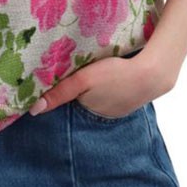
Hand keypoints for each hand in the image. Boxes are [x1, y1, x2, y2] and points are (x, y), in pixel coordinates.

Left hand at [28, 49, 176, 117]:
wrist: (152, 74)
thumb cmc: (115, 75)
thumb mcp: (83, 80)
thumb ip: (59, 92)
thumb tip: (33, 110)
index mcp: (87, 111)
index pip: (67, 101)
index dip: (59, 92)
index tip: (51, 82)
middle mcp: (100, 115)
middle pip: (81, 100)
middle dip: (76, 91)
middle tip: (75, 71)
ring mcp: (116, 109)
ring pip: (96, 97)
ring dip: (93, 88)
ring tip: (94, 73)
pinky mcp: (127, 100)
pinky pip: (110, 95)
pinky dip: (107, 87)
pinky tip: (110, 76)